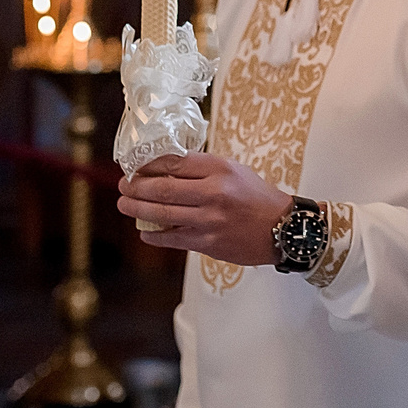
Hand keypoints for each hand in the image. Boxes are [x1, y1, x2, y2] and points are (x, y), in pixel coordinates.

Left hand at [117, 153, 290, 263]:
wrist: (283, 229)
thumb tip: (165, 166)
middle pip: (163, 189)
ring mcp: (210, 221)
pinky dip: (155, 235)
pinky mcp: (208, 244)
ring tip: (125, 205)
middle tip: (124, 185)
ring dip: (138, 210)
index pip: (174, 163)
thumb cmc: (256, 196)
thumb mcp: (234, 170)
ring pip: (163, 214)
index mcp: (220, 169)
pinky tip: (145, 231)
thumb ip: (202, 168)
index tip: (135, 165)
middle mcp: (214, 193)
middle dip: (136, 187)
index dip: (148, 165)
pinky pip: (173, 239)